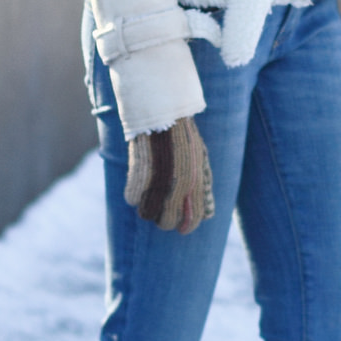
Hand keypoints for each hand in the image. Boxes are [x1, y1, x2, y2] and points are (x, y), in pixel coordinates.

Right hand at [125, 115, 214, 233]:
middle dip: (165, 219)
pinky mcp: (137, 174)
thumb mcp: (200, 160)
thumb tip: (209, 215)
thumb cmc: (183, 137)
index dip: (187, 226)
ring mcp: (157, 181)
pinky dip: (133, 195)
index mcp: (196, 182)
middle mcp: (177, 185)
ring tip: (150, 196)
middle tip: (162, 208)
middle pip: (166, 223)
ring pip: (146, 214)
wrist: (161, 112)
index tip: (182, 228)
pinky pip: (130, 199)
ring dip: (147, 209)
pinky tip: (139, 184)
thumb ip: (204, 188)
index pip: (194, 219)